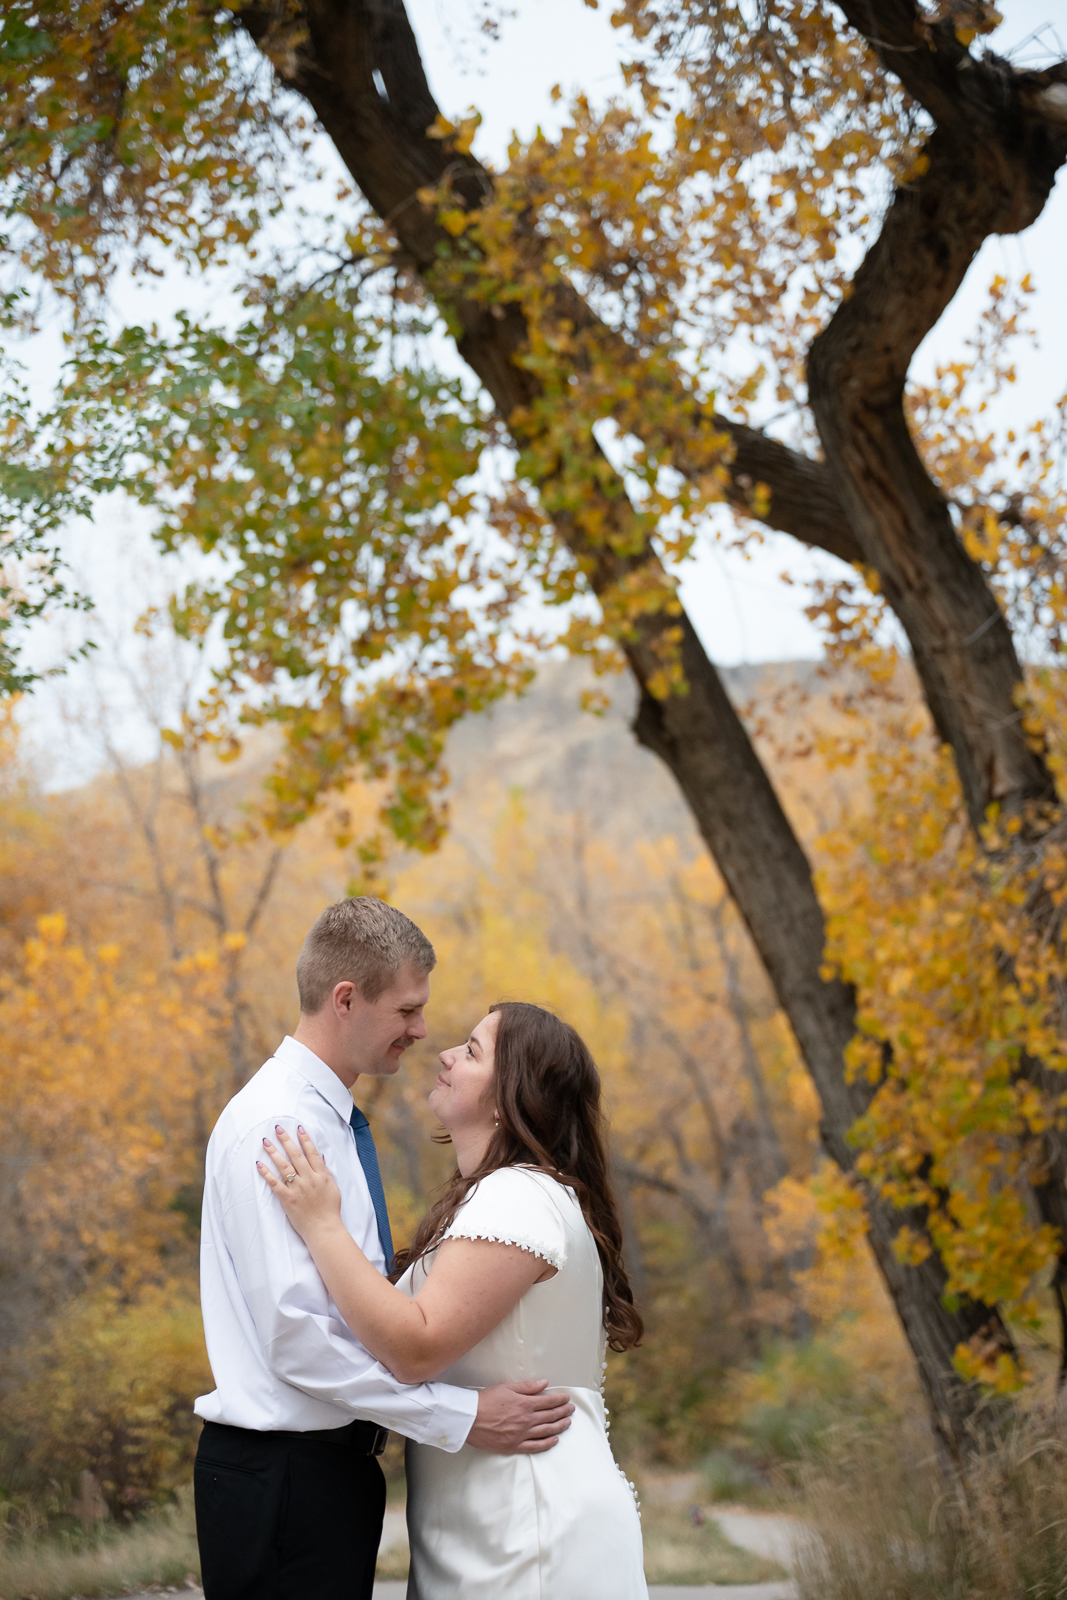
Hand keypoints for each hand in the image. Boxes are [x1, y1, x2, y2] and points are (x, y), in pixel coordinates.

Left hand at [257, 1124, 342, 1241]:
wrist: (324, 1229)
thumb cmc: (330, 1210)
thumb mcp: (333, 1188)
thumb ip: (325, 1173)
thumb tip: (320, 1158)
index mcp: (322, 1175)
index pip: (312, 1153)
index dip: (305, 1139)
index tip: (298, 1128)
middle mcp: (310, 1179)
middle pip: (296, 1155)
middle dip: (286, 1140)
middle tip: (278, 1129)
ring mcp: (298, 1189)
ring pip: (284, 1166)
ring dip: (274, 1152)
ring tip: (266, 1142)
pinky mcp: (288, 1199)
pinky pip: (275, 1183)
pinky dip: (266, 1173)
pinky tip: (259, 1164)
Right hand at [467, 1380, 574, 1454]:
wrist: (470, 1419)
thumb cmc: (486, 1401)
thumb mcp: (507, 1387)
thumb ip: (527, 1386)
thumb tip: (544, 1383)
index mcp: (525, 1404)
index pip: (549, 1401)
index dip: (560, 1400)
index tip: (567, 1399)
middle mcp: (526, 1420)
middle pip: (550, 1416)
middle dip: (563, 1412)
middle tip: (571, 1410)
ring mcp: (522, 1434)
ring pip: (546, 1431)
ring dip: (559, 1426)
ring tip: (567, 1423)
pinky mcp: (515, 1445)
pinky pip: (536, 1446)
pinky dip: (547, 1443)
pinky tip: (554, 1440)